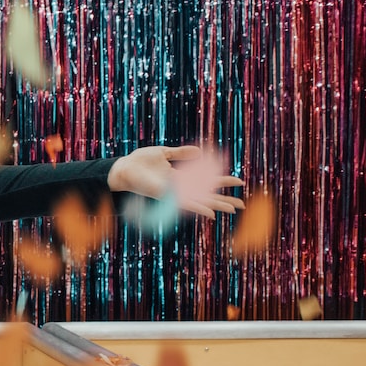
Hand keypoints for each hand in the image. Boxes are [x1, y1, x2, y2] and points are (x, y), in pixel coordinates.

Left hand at [107, 145, 245, 218]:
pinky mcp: (168, 195)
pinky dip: (199, 208)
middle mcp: (180, 188)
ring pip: (202, 201)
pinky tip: (211, 214)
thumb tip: (199, 152)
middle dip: (225, 199)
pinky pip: (186, 203)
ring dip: (217, 205)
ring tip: (233, 209)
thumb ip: (181, 153)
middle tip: (243, 205)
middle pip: (208, 195)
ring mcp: (175, 193)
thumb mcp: (163, 153)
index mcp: (180, 178)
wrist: (123, 169)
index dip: (223, 180)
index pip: (207, 180)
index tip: (240, 181)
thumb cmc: (139, 162)